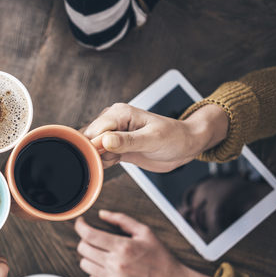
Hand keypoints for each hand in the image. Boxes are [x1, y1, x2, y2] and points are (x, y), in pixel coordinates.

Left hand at [75, 211, 216, 276]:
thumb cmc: (161, 257)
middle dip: (85, 240)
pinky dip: (95, 272)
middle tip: (93, 238)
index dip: (80, 226)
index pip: (89, 235)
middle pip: (83, 249)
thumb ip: (122, 220)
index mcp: (123, 247)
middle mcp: (116, 264)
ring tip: (100, 253)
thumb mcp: (145, 232)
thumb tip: (103, 214)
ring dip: (89, 256)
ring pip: (84, 265)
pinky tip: (105, 267)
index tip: (81, 223)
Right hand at [79, 103, 228, 171]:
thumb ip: (127, 141)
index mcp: (120, 113)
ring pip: (93, 148)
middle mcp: (113, 121)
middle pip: (89, 139)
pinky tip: (115, 163)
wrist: (186, 146)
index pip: (95, 129)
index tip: (101, 158)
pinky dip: (103, 163)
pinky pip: (101, 156)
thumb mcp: (152, 139)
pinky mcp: (116, 147)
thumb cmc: (175, 137)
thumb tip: (105, 141)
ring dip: (99, 159)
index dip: (94, 146)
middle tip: (112, 160)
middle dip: (95, 153)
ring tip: (117, 160)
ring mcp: (114, 134)